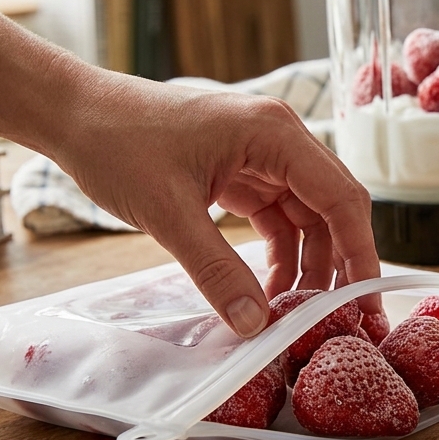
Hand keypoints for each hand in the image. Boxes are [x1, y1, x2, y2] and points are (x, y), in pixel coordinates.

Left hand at [51, 72, 380, 337]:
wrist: (73, 114)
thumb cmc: (117, 143)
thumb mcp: (168, 213)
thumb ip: (216, 271)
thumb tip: (255, 325)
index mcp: (274, 133)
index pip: (341, 198)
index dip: (360, 253)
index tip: (365, 303)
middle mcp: (279, 138)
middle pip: (333, 207)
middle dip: (340, 264)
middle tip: (343, 319)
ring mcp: (262, 154)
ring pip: (307, 217)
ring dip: (306, 264)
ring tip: (292, 313)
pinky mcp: (241, 170)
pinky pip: (277, 217)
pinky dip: (279, 254)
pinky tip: (267, 290)